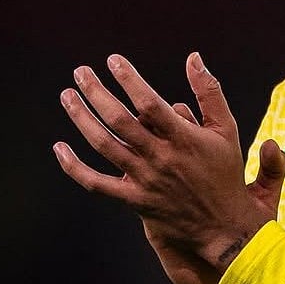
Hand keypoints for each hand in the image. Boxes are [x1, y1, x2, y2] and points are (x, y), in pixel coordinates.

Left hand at [53, 53, 284, 283]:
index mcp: (184, 139)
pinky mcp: (134, 200)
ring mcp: (145, 180)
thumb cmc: (224, 172)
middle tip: (81, 72)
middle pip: (120, 120)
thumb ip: (209, 92)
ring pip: (104, 145)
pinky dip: (73, 167)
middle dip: (96, 92)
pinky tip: (59, 147)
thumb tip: (192, 57)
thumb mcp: (226, 129)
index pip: (150, 103)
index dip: (129, 80)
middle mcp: (161, 158)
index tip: (114, 60)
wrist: (224, 226)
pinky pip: (96, 183)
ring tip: (67, 96)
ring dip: (81, 118)